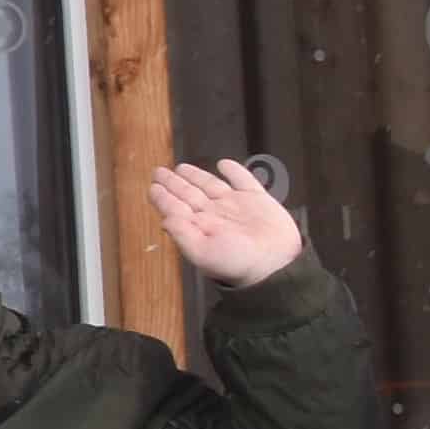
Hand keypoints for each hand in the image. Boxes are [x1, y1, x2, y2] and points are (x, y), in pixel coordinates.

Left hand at [155, 157, 303, 285]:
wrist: (276, 264)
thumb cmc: (239, 263)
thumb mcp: (202, 253)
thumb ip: (182, 235)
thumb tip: (165, 218)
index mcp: (199, 226)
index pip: (175, 207)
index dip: (163, 198)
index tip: (152, 187)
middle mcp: (215, 214)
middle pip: (189, 193)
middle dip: (173, 183)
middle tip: (159, 172)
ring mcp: (235, 205)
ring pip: (210, 185)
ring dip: (196, 175)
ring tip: (181, 168)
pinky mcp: (257, 199)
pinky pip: (243, 180)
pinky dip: (234, 171)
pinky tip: (224, 164)